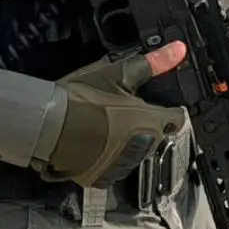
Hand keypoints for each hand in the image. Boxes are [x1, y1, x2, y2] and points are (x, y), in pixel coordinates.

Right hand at [41, 43, 187, 188]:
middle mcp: (143, 147)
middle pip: (155, 136)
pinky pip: (114, 170)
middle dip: (145, 127)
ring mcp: (123, 165)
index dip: (170, 111)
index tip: (160, 106)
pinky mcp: (103, 178)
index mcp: (152, 122)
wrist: (49, 124)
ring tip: (106, 129)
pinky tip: (96, 146)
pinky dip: (109, 160)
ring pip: (135, 153)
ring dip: (128, 145)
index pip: (177, 119)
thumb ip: (152, 64)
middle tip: (123, 114)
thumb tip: (179, 50)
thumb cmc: (84, 97)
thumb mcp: (118, 74)